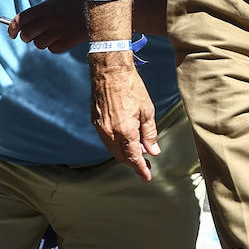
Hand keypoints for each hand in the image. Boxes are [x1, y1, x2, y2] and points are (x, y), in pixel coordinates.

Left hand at [10, 0, 85, 52]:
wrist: (100, 6)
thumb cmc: (75, 4)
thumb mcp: (56, 2)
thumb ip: (40, 13)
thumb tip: (24, 25)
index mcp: (45, 7)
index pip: (20, 20)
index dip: (12, 28)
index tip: (12, 33)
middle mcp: (49, 19)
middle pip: (27, 35)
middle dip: (26, 37)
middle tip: (30, 36)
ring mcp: (59, 31)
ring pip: (39, 44)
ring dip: (41, 41)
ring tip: (51, 35)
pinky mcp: (68, 41)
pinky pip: (53, 49)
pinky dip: (54, 46)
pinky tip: (62, 38)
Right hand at [89, 56, 159, 180]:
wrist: (110, 71)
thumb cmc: (131, 87)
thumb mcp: (147, 109)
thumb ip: (149, 133)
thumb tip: (153, 151)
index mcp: (125, 131)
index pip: (133, 157)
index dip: (141, 169)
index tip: (147, 176)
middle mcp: (110, 133)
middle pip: (121, 156)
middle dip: (134, 163)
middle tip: (146, 165)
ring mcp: (101, 128)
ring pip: (113, 149)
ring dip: (125, 153)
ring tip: (139, 151)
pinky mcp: (95, 121)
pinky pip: (107, 140)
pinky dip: (117, 144)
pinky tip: (126, 139)